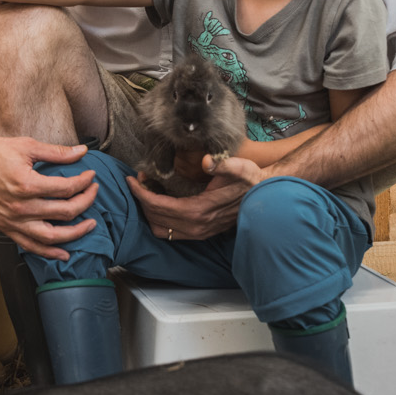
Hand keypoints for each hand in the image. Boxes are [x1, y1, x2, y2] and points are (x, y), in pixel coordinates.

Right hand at [0, 133, 98, 260]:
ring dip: (75, 233)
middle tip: (94, 192)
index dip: (84, 181)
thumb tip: (82, 151)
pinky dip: (49, 252)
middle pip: (65, 212)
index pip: (66, 188)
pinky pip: (30, 246)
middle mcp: (20, 207)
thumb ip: (56, 152)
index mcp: (27, 184)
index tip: (90, 175)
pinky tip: (64, 253)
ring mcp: (12, 221)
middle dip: (86, 201)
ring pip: (51, 236)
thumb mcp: (26, 145)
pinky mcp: (6, 228)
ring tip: (90, 225)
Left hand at [128, 158, 259, 241]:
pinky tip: (161, 203)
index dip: (141, 193)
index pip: (159, 206)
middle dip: (142, 199)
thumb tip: (207, 161)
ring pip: (160, 229)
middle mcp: (195, 226)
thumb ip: (222, 165)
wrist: (263, 195)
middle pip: (155, 218)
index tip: (132, 179)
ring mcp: (198, 233)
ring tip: (147, 192)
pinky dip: (160, 220)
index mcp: (199, 210)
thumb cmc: (249, 180)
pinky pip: (171, 233)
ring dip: (149, 212)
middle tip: (138, 181)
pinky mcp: (201, 233)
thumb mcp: (239, 168)